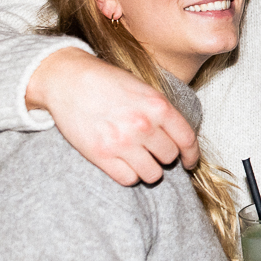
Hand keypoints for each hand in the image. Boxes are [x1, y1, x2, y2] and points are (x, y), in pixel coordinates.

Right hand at [26, 47, 199, 185]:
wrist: (69, 80)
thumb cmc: (108, 83)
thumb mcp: (145, 89)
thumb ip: (163, 112)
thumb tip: (179, 138)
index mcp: (159, 106)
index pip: (187, 140)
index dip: (191, 155)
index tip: (189, 162)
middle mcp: (144, 125)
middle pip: (169, 157)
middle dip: (164, 157)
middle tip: (153, 151)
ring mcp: (122, 142)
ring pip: (152, 174)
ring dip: (149, 170)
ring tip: (140, 160)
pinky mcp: (101, 155)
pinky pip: (128, 179)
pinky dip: (129, 175)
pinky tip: (124, 164)